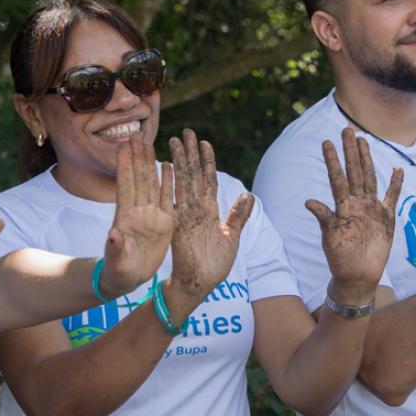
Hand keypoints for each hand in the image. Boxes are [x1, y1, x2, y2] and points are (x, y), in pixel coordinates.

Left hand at [100, 138, 174, 296]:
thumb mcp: (117, 260)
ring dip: (149, 163)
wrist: (127, 278)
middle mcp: (138, 211)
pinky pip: (166, 197)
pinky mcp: (163, 222)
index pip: (125, 186)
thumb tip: (113, 234)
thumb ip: (116, 247)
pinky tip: (169, 165)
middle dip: (136, 156)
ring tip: (148, 142)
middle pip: (138, 178)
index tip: (122, 146)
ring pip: (151, 183)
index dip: (124, 166)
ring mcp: (150, 215)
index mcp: (126, 217)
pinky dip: (167, 181)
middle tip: (135, 134)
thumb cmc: (118, 270)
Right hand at [168, 129, 251, 297]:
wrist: (200, 283)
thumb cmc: (215, 264)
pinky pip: (174, 198)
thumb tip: (249, 196)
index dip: (207, 161)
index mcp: (209, 210)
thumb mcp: (232, 236)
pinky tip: (166, 166)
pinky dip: (171, 182)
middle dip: (190, 153)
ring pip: (183, 180)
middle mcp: (196, 208)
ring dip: (179, 160)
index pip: (208, 180)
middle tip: (186, 132)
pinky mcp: (178, 222)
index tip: (204, 142)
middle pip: (193, 174)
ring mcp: (186, 213)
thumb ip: (239, 216)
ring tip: (174, 140)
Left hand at [305, 128, 402, 304]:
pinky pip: (392, 197)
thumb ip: (324, 218)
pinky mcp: (386, 218)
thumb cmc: (340, 258)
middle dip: (350, 151)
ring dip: (367, 160)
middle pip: (355, 171)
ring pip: (370, 178)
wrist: (358, 276)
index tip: (326, 142)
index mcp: (342, 207)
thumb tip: (309, 202)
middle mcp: (357, 203)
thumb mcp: (330, 238)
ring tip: (363, 141)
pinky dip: (395, 184)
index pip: (337, 178)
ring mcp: (372, 209)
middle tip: (347, 129)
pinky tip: (397, 169)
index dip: (332, 161)